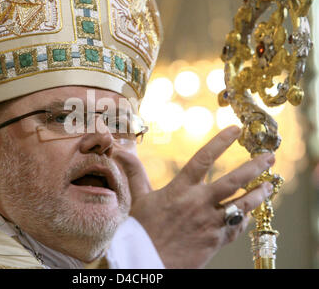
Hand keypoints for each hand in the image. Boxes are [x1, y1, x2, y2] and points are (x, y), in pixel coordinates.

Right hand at [114, 126, 274, 268]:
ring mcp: (209, 222)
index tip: (235, 129)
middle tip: (269, 157)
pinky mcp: (215, 240)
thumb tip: (121, 152)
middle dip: (254, 167)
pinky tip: (250, 213)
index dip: (220, 142)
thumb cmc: (142, 229)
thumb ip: (135, 172)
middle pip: (233, 181)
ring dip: (259, 194)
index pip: (203, 158)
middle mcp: (198, 203)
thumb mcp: (139, 197)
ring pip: (242, 204)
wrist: (147, 261)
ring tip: (269, 185)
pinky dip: (245, 219)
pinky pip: (237, 227)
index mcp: (180, 189)